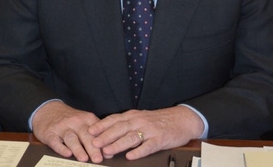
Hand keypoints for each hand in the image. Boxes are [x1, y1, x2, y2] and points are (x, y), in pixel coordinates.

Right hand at [31, 101, 103, 163]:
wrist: (47, 109)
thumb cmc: (70, 120)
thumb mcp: (84, 122)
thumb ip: (96, 135)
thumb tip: (109, 151)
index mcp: (86, 119)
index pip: (97, 131)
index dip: (103, 142)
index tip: (108, 153)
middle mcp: (75, 122)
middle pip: (85, 135)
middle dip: (92, 148)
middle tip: (98, 159)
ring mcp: (62, 127)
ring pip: (71, 138)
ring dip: (78, 149)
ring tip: (84, 159)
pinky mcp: (50, 133)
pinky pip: (55, 141)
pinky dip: (61, 148)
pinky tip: (67, 154)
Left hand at [88, 106, 203, 159]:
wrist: (183, 119)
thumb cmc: (159, 120)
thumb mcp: (141, 118)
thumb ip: (125, 125)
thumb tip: (106, 135)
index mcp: (133, 116)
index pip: (114, 119)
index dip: (102, 125)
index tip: (90, 130)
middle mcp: (140, 121)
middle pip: (120, 128)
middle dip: (106, 136)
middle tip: (94, 143)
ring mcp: (150, 130)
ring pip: (131, 137)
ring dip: (118, 144)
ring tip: (108, 151)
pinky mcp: (160, 139)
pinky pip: (148, 146)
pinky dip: (138, 151)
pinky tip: (131, 156)